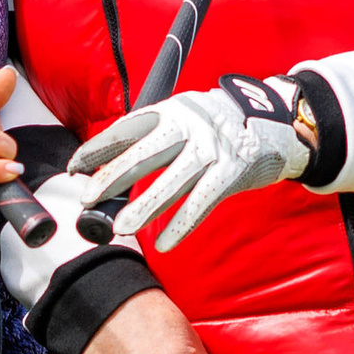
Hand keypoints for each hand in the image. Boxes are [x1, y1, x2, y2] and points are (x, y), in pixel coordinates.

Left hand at [69, 76, 313, 244]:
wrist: (277, 124)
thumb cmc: (221, 128)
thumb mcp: (186, 120)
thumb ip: (155, 141)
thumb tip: (112, 170)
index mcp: (172, 110)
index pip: (127, 129)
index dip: (99, 149)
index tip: (75, 168)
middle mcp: (190, 125)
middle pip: (145, 155)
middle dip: (112, 178)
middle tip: (88, 199)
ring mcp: (212, 148)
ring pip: (172, 182)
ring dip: (145, 207)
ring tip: (121, 227)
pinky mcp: (232, 171)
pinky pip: (201, 202)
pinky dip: (181, 224)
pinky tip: (163, 243)